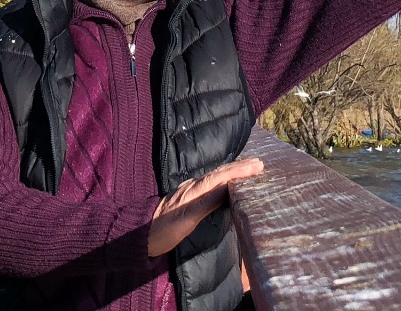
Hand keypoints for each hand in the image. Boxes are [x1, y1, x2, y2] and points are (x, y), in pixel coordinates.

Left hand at [148, 158, 263, 256]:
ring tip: (250, 169)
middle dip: (240, 167)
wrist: (140, 235)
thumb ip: (206, 203)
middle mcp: (192, 186)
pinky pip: (211, 182)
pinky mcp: (188, 197)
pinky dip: (225, 179)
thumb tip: (228, 187)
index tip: (258, 166)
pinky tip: (229, 182)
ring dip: (234, 171)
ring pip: (216, 176)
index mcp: (194, 191)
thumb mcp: (186, 220)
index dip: (240, 170)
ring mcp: (189, 190)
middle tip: (260, 164)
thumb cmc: (164, 231)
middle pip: (220, 172)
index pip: (221, 176)